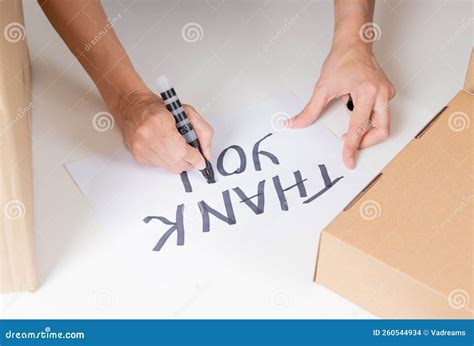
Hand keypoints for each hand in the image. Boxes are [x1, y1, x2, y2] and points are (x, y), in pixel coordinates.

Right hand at [115, 88, 212, 173]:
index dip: (195, 158)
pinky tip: (165, 148)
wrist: (133, 107)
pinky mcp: (138, 155)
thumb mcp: (188, 112)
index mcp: (160, 122)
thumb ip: (202, 132)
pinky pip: (159, 166)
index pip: (182, 151)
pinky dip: (167, 160)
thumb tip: (205, 154)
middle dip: (189, 162)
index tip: (201, 160)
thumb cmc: (159, 109)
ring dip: (178, 161)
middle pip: (177, 163)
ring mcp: (141, 147)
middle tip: (192, 155)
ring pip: (169, 167)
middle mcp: (147, 136)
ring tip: (177, 148)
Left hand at [290, 43, 395, 168]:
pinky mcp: (387, 93)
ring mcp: (387, 93)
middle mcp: (381, 93)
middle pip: (382, 130)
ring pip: (383, 124)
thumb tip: (295, 124)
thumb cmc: (341, 61)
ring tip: (351, 124)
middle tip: (350, 145)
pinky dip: (368, 120)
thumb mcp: (322, 88)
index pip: (359, 127)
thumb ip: (310, 111)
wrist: (353, 43)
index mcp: (367, 91)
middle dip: (366, 142)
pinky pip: (381, 114)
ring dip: (367, 131)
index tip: (349, 160)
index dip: (353, 147)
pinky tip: (356, 109)